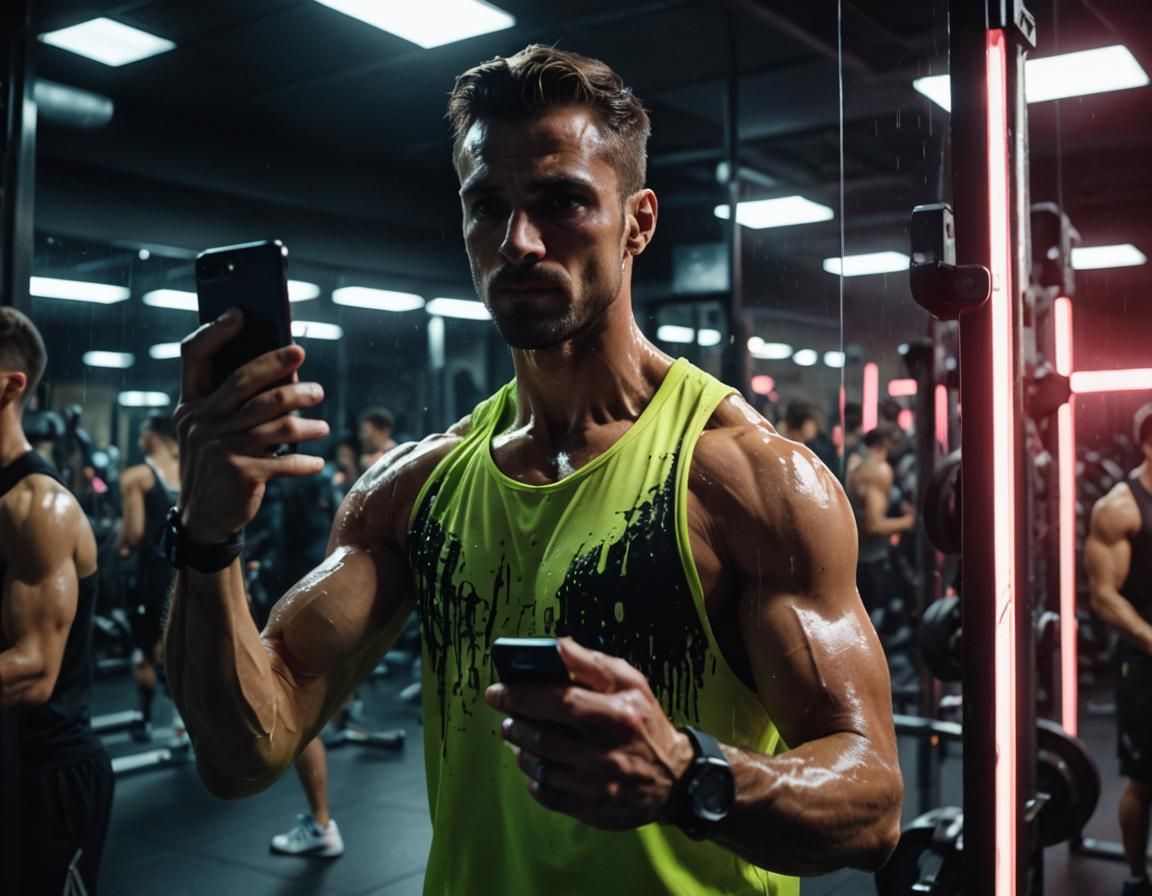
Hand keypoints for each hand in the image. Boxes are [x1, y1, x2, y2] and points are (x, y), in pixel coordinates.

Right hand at [174, 310, 328, 541]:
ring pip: (275, 422)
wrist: (203, 520)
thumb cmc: (217, 466)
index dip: (214, 331)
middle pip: (248, 383)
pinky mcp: (238, 472)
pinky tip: (317, 464)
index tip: (240, 314)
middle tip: (314, 380)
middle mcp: (200, 420)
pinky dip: (304, 462)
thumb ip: (235, 406)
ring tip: (323, 427)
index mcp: (191, 404)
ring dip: (307, 424)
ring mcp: (218, 446)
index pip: (194, 356)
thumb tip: (286, 375)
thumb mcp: (212, 433)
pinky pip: (284, 460)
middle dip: (284, 372)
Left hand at [484, 637, 693, 830]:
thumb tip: (556, 645)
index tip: (496, 691)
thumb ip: (591, 663)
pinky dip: (534, 779)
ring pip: (539, 767)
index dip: (520, 695)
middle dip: (516, 722)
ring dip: (521, 749)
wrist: (675, 778)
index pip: (557, 701)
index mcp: (616, 715)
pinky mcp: (592, 809)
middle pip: (542, 736)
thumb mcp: (630, 682)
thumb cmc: (645, 722)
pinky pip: (547, 795)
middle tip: (508, 715)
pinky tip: (537, 765)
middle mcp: (606, 753)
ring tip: (520, 736)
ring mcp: (598, 785)